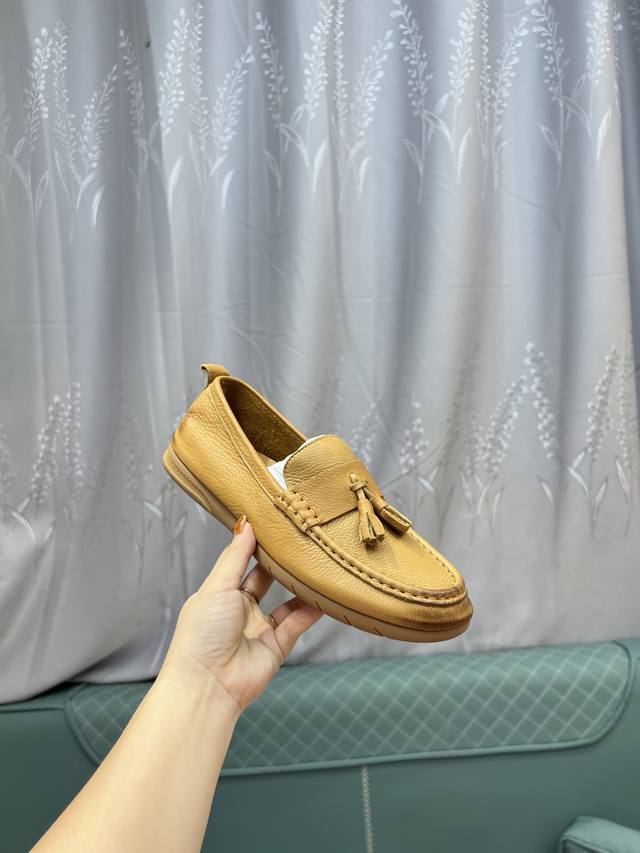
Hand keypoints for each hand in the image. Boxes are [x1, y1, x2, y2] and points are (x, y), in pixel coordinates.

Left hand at [161, 515, 322, 716]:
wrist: (208, 684)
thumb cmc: (202, 633)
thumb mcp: (218, 586)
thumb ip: (235, 557)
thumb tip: (246, 524)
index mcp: (221, 593)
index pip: (242, 562)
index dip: (256, 545)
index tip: (275, 524)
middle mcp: (241, 609)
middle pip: (267, 580)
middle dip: (282, 563)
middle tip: (302, 541)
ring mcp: (260, 628)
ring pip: (287, 602)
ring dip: (301, 587)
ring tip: (318, 567)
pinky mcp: (277, 647)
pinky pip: (297, 624)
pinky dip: (310, 611)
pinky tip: (322, 597)